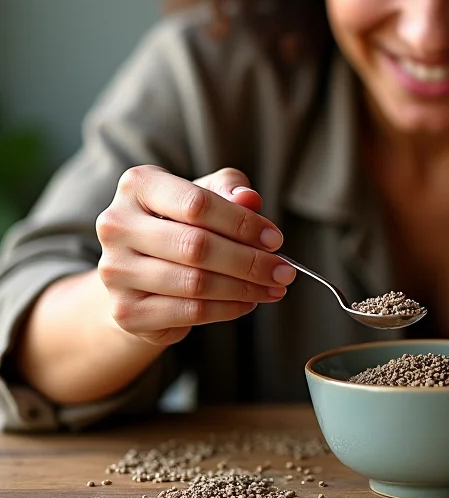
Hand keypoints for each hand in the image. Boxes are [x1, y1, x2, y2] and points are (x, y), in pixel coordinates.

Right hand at [96, 165, 294, 345]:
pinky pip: (189, 312)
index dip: (243, 223)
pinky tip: (248, 302)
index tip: (275, 239)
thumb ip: (229, 190)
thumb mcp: (206, 195)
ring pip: (195, 283)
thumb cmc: (180, 224)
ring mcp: (116, 271)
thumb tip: (250, 199)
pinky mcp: (126, 311)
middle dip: (251, 261)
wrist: (140, 274)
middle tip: (284, 271)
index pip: (198, 203)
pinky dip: (228, 309)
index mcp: (137, 186)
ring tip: (274, 288)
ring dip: (245, 288)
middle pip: (198, 246)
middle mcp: (117, 225)